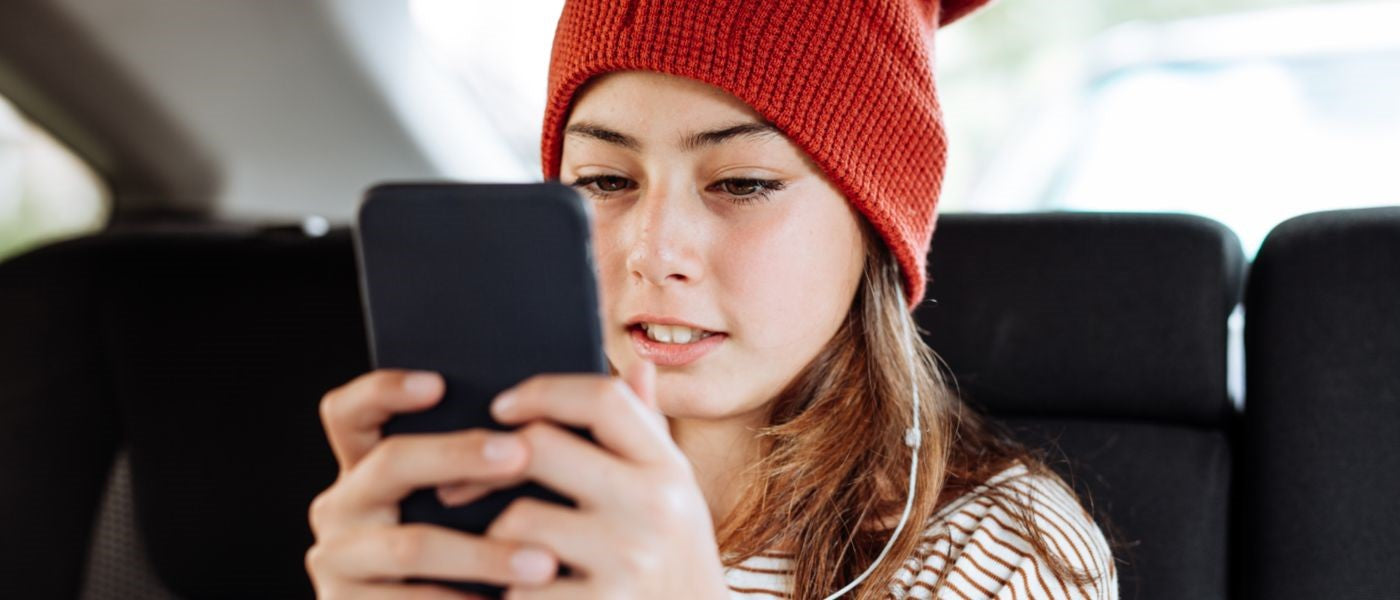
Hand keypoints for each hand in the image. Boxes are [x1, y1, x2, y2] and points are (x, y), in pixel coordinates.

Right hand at [305, 369, 561, 598]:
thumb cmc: (466, 556)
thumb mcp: (465, 506)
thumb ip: (492, 460)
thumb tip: (571, 408)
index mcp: (364, 467)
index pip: (349, 412)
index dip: (384, 391)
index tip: (437, 383)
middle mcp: (341, 505)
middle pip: (391, 463)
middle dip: (460, 455)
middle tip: (522, 454)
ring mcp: (337, 559)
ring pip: (411, 544)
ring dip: (484, 553)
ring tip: (544, 561)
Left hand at [473, 360, 730, 598]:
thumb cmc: (672, 564)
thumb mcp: (674, 499)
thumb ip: (649, 435)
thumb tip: (637, 365)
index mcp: (670, 470)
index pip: (605, 398)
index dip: (544, 391)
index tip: (503, 407)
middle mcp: (656, 507)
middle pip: (540, 447)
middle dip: (488, 465)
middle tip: (457, 485)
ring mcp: (628, 560)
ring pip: (516, 520)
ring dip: (492, 538)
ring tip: (493, 553)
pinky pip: (516, 586)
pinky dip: (504, 592)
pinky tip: (511, 596)